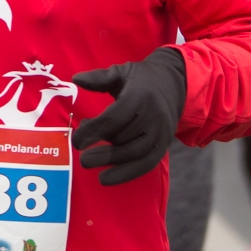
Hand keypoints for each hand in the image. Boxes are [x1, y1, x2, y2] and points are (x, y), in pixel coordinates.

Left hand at [71, 48, 186, 185]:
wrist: (174, 85)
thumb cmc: (140, 80)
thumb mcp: (120, 72)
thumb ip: (99, 78)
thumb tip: (76, 79)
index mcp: (140, 96)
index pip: (114, 118)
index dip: (93, 131)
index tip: (76, 140)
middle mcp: (153, 116)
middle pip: (122, 138)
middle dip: (99, 148)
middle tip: (81, 156)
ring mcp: (160, 132)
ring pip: (133, 153)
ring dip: (109, 161)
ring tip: (88, 162)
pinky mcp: (163, 146)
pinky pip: (145, 165)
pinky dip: (125, 174)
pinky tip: (105, 178)